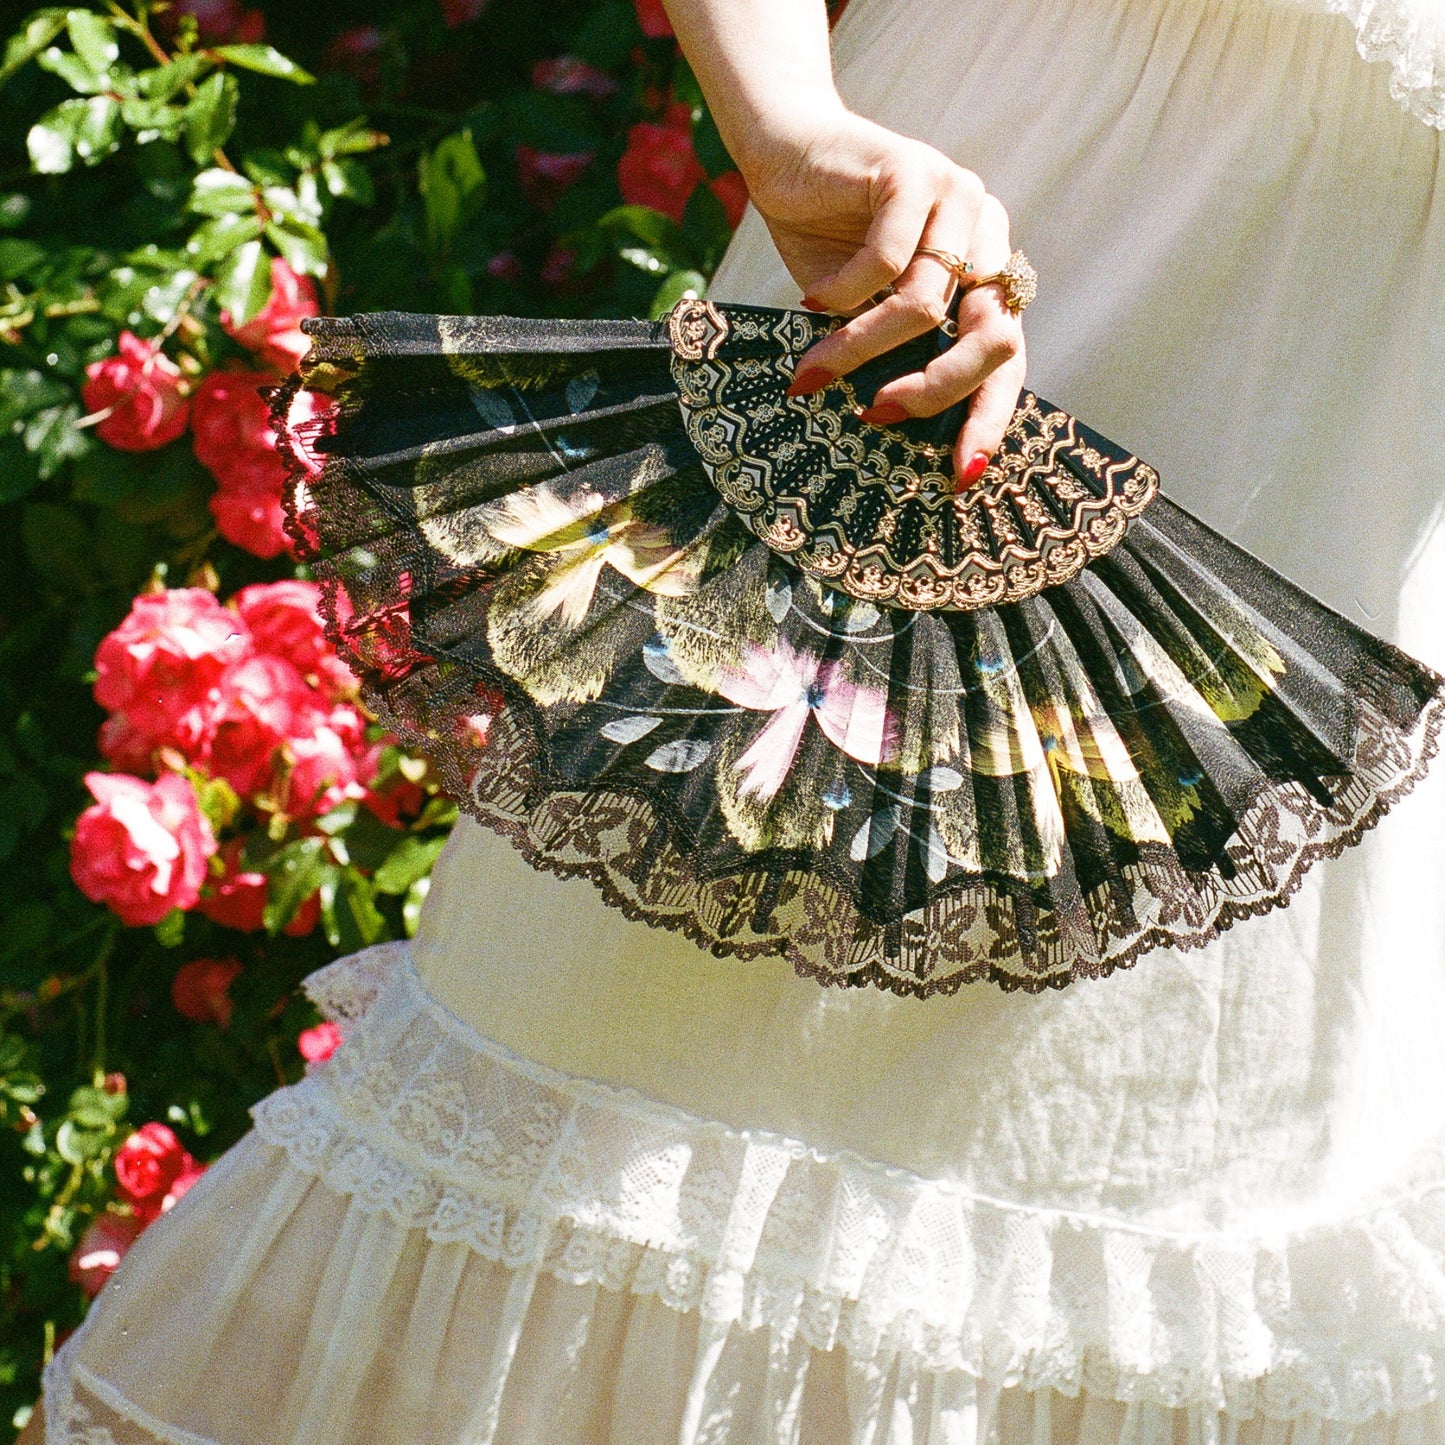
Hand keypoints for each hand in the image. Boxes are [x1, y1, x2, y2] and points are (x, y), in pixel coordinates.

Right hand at [742, 111, 1025, 484]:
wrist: (784, 154)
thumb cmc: (824, 241)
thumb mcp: (868, 311)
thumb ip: (898, 354)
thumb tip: (897, 438)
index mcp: (987, 271)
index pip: (1009, 358)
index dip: (988, 417)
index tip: (960, 473)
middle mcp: (986, 232)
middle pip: (994, 336)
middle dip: (936, 391)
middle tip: (878, 414)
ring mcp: (957, 197)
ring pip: (924, 307)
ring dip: (861, 349)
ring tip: (814, 370)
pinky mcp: (914, 173)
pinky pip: (885, 264)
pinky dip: (842, 296)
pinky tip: (811, 301)